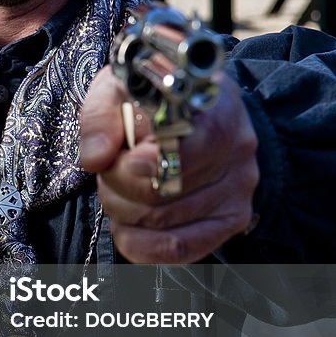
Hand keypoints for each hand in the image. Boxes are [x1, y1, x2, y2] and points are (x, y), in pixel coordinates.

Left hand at [79, 66, 258, 263]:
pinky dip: (142, 245)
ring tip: (117, 189)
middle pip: (164, 192)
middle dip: (117, 185)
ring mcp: (239, 187)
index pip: (185, 149)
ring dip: (123, 211)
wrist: (192, 109)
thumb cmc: (152, 98)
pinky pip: (182, 248)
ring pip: (164, 222)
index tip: (121, 159)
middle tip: (108, 170)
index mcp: (215, 106)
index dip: (144, 163)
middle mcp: (237, 148)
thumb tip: (96, 158)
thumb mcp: (119, 88)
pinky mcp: (232, 218)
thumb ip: (102, 117)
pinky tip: (126, 228)